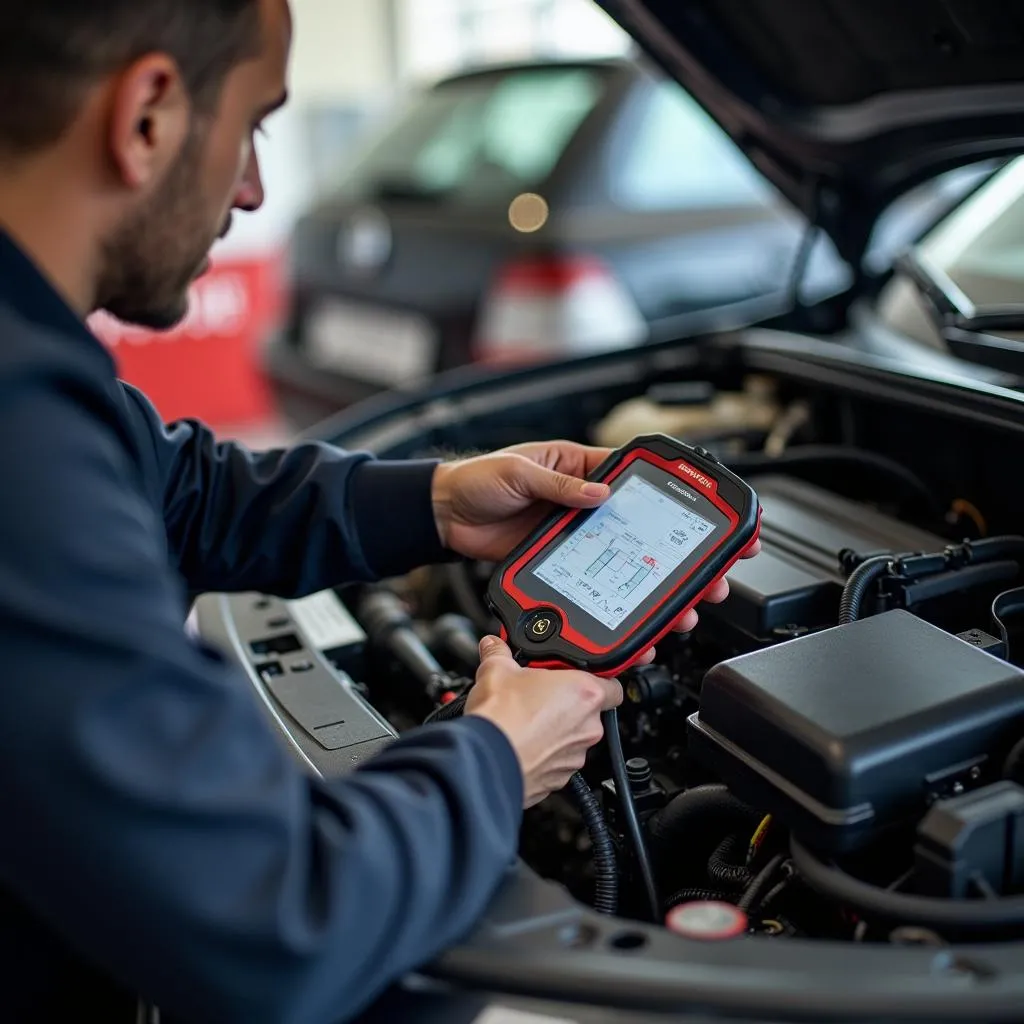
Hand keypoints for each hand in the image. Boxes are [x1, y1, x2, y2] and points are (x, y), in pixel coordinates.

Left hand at [431, 440, 759, 634]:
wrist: (444, 516)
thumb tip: (601, 494)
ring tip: (683, 608)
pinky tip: (637, 617)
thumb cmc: (476, 480)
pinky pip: (599, 581)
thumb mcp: (519, 472)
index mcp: (582, 469)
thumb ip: (560, 483)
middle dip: (684, 556)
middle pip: (647, 530)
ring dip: (659, 585)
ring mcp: (576, 537)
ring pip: (629, 562)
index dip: (679, 497)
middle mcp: (586, 504)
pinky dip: (619, 600)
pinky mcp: (562, 564)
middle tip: (714, 578)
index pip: (641, 481)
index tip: (712, 514)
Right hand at [466, 635, 622, 807]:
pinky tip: (523, 742)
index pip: (613, 682)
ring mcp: (576, 755)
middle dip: (569, 703)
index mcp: (585, 693)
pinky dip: (545, 752)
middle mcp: (588, 726)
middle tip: (542, 695)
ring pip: (574, 737)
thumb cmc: (501, 719)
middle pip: (590, 710)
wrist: (485, 761)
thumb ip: (500, 652)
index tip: (577, 676)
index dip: (597, 677)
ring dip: (557, 729)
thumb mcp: (497, 670)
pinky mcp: (560, 778)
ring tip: (527, 720)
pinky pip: (559, 760)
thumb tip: (495, 647)